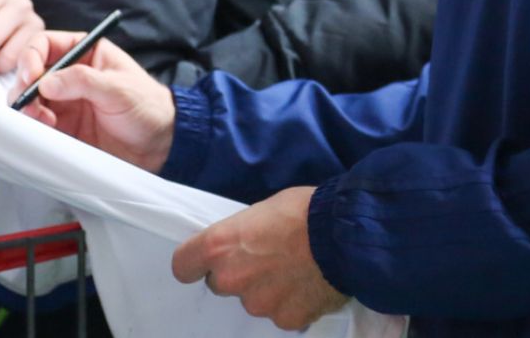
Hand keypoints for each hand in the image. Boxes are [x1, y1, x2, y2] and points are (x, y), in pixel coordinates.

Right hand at [18, 31, 174, 172]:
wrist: (160, 146)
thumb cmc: (148, 107)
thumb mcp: (119, 89)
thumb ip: (83, 81)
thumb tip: (46, 81)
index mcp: (85, 53)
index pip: (46, 44)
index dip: (32, 56)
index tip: (30, 75)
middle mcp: (70, 75)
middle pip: (32, 72)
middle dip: (24, 85)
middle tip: (27, 101)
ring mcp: (65, 102)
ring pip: (31, 99)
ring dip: (28, 107)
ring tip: (39, 118)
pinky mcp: (64, 127)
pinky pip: (39, 123)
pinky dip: (35, 126)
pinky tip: (46, 129)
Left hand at [172, 187, 346, 329]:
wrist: (346, 234)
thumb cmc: (306, 210)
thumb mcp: (262, 209)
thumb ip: (241, 235)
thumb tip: (242, 246)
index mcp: (220, 246)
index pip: (183, 266)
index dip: (196, 263)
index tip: (208, 260)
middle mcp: (232, 279)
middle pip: (222, 284)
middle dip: (239, 274)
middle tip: (267, 258)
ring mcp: (259, 304)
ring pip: (254, 299)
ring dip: (268, 289)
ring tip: (295, 269)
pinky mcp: (285, 319)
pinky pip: (281, 313)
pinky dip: (292, 302)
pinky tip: (309, 283)